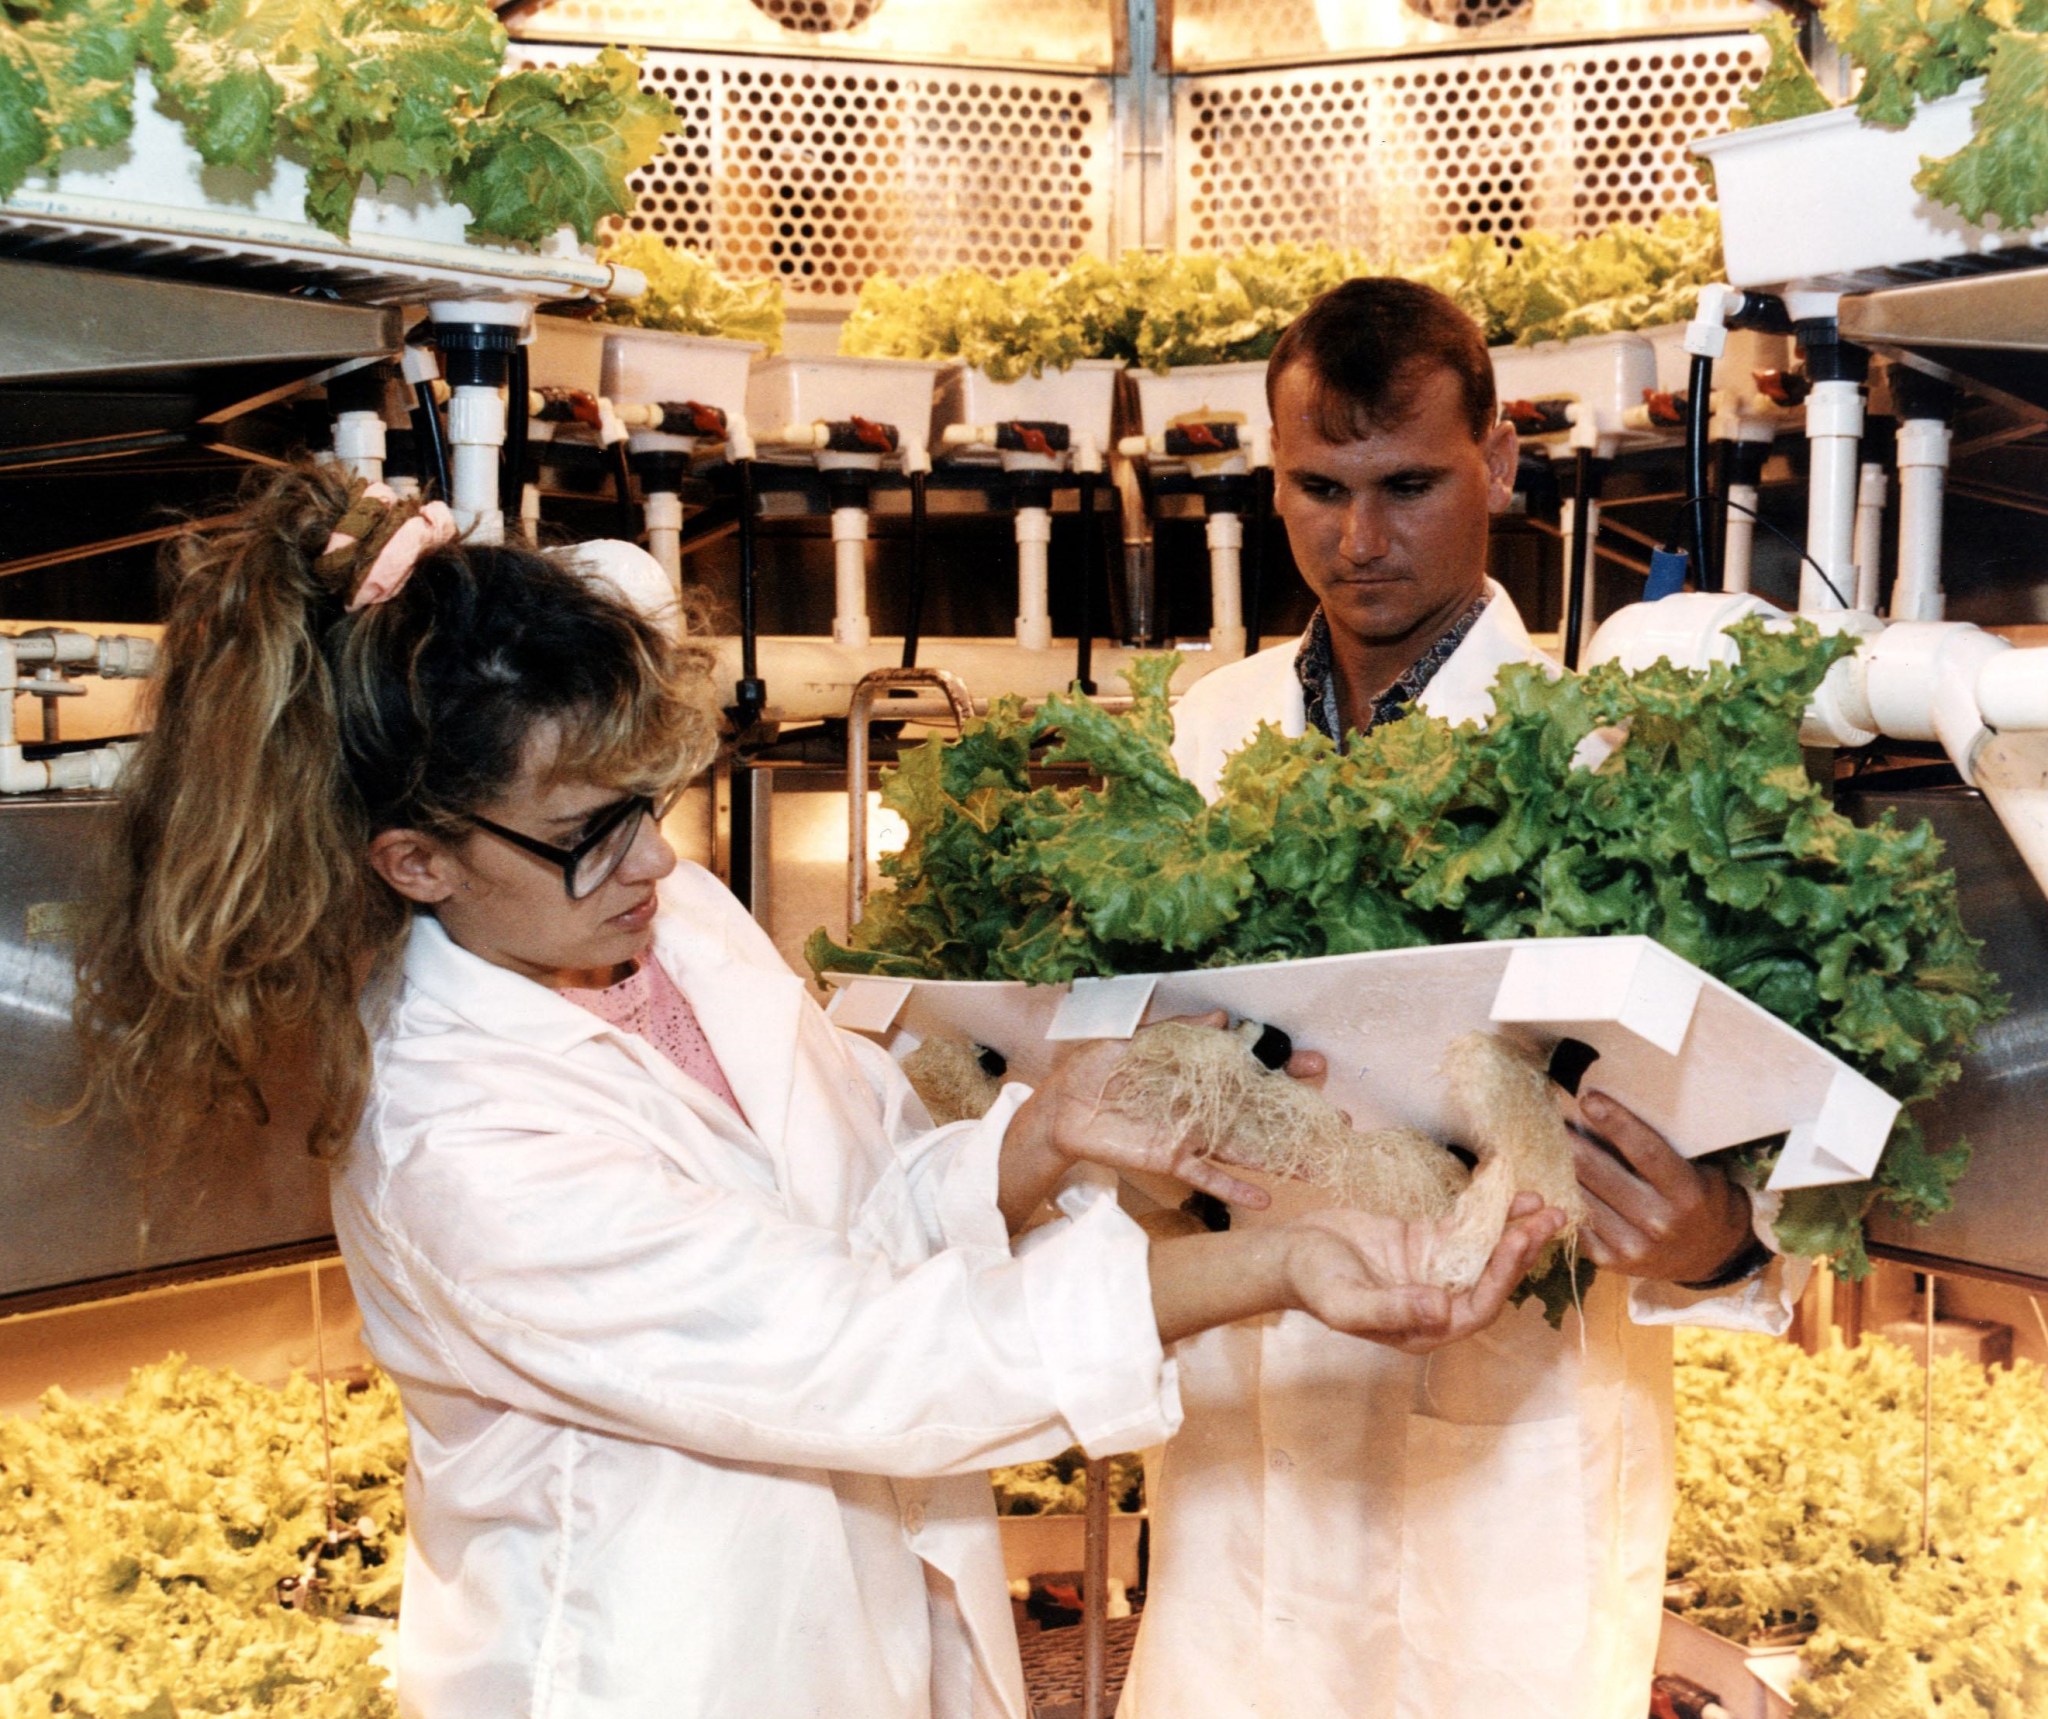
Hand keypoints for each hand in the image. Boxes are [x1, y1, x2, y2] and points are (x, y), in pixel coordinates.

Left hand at [1005, 1012, 1326, 1223]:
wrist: (1061, 1105)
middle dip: (1301, 1117)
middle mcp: (1205, 1106)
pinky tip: (1264, 1199)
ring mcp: (1192, 1135)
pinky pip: (1208, 1176)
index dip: (1285, 1070)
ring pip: (1246, 1147)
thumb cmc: (1098, 1067)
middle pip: (1262, 1113)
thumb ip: (1179, 1031)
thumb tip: (1222, 1017)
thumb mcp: (1137, 1038)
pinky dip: (1234, 1188)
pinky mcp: (1172, 1159)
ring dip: (1282, 1157)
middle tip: (1343, 1122)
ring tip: (1321, 1164)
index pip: (1253, 1071)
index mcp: (1200, 1074)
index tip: (1318, 1068)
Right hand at [1285, 1194, 1567, 1353]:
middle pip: (1491, 1278)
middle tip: (1550, 1218)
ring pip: (1484, 1252)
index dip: (1501, 1276)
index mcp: (1424, 1328)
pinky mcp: (1426, 1243)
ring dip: (1513, 1229)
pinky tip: (1508, 1190)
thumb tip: (1440, 1310)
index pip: (1477, 1307)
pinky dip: (1486, 1210)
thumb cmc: (1312, 1282)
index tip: (1517, 1240)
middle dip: (1521, 1250)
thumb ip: (1390, 1310)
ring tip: (1542, 1204)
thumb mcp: (1346, 1301)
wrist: (1288, 1253)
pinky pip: (1464, 1227)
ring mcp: (1433, 1271)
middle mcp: (1437, 1304)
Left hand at [1569, 1090, 1754, 1284]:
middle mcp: (1658, 1222)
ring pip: (1580, 1194)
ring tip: (1546, 1142)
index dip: (1614, 1122)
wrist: (1711, 1256)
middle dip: (1570, 1139)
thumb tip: (1607, 1112)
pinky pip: (1575, 1219)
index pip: (1645, 1150)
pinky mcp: (1610, 1261)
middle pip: (1599, 1171)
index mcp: (1686, 1194)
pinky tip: (1552, 1176)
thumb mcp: (1697, 1170)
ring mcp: (1632, 1246)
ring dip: (1558, 1166)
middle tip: (1550, 1114)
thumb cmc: (1700, 1199)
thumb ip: (1660, 1149)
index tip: (1588, 1099)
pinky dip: (1562, 1195)